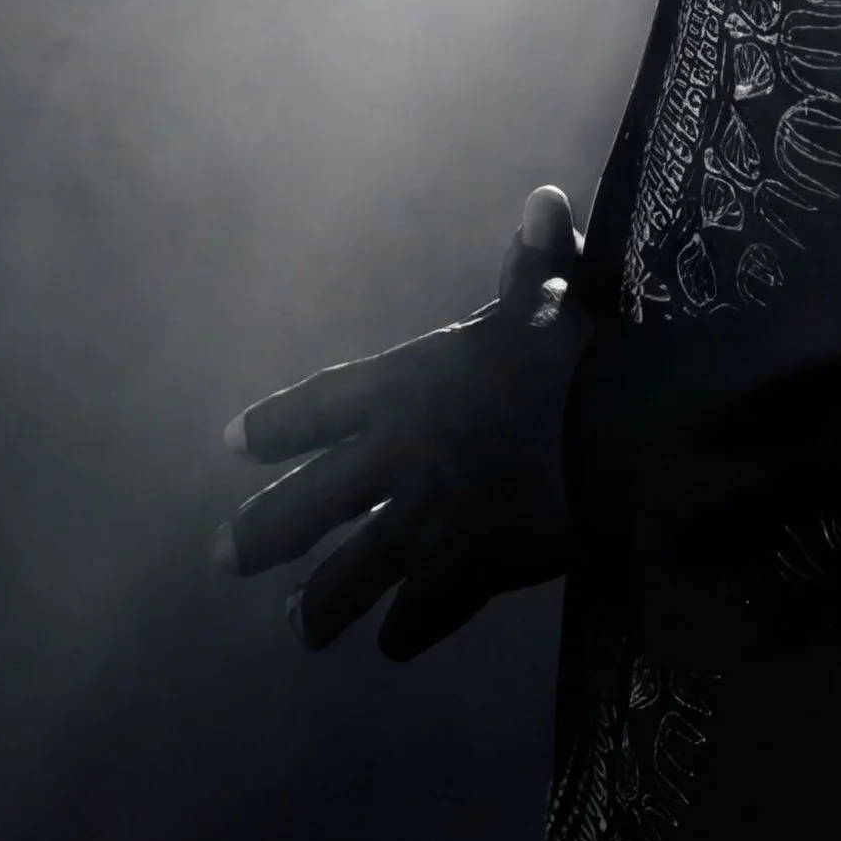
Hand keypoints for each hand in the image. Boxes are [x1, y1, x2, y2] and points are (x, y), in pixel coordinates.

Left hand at [215, 184, 589, 658]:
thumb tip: (545, 199)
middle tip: (222, 559)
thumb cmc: (577, 352)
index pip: (318, 406)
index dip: (274, 425)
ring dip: (320, 605)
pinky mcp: (464, 577)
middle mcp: (397, 459)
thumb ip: (535, 260)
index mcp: (405, 385)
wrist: (617, 435)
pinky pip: (420, 616)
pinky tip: (395, 641)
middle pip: (306, 507)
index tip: (234, 444)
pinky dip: (407, 630)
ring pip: (348, 578)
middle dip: (260, 534)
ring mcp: (424, 526)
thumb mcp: (552, 296)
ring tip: (299, 626)